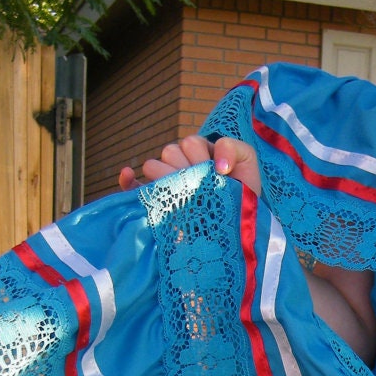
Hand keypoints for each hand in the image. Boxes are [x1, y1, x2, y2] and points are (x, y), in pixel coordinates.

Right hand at [118, 136, 261, 193]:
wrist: (239, 232)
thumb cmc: (243, 196)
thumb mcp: (247, 164)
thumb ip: (234, 148)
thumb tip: (216, 164)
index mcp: (198, 155)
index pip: (189, 143)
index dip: (202, 155)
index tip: (219, 173)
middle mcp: (180, 168)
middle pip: (170, 151)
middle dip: (189, 167)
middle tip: (203, 187)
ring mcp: (167, 186)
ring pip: (153, 166)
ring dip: (169, 178)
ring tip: (187, 197)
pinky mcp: (157, 206)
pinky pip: (133, 187)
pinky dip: (128, 181)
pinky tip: (128, 176)